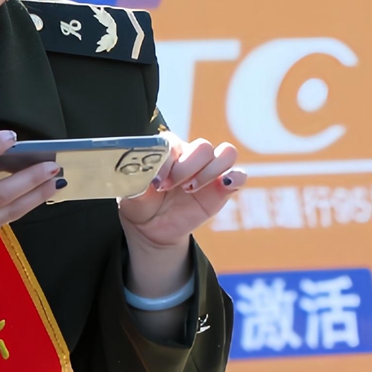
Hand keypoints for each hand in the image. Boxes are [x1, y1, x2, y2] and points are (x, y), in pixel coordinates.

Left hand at [117, 135, 242, 286]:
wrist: (151, 228)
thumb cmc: (140, 203)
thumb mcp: (131, 195)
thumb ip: (137, 183)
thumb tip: (149, 179)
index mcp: (169, 149)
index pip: (175, 143)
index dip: (168, 162)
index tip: (156, 182)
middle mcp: (191, 155)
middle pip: (203, 146)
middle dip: (187, 168)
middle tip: (172, 187)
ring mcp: (209, 170)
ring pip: (226, 153)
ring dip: (210, 171)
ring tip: (190, 189)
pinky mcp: (223, 188)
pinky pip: (240, 175)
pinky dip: (236, 177)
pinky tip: (225, 185)